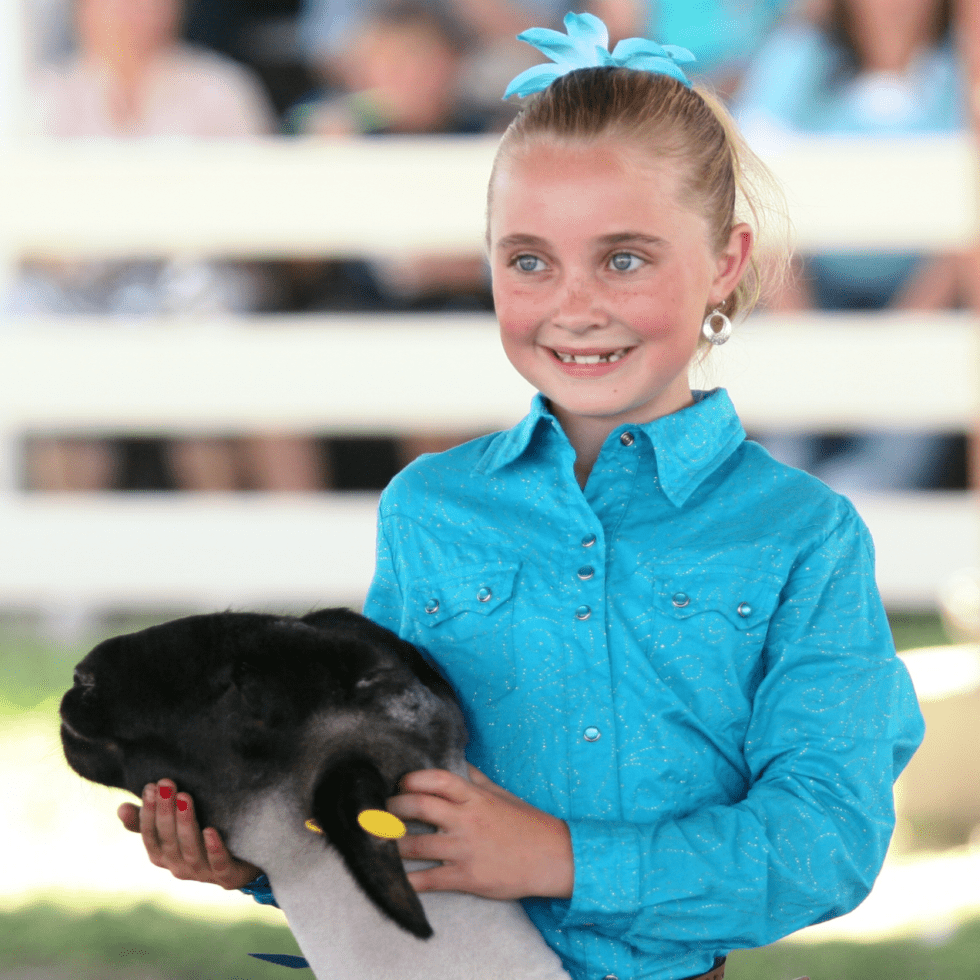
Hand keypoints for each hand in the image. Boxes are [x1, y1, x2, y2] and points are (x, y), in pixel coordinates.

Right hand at [117, 779, 261, 890]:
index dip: (148, 813)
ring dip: (186, 824)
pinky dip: (214, 849)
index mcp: (164, 857)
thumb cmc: (204, 837)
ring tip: (185, 797)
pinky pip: (219, 865)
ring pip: (190, 852)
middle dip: (165, 812)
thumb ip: (151, 819)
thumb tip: (121, 807)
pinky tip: (210, 830)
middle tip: (167, 784)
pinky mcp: (228, 877)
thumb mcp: (177, 826)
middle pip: (168, 841)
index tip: (151, 786)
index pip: (150, 836)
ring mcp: (203, 874)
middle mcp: (180, 868)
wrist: (247, 858)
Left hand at [386, 764, 573, 900]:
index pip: (436, 779)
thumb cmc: (527, 824)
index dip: (412, 779)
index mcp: (475, 797)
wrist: (553, 858)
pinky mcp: (467, 877)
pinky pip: (429, 880)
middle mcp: (466, 820)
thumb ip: (476, 779)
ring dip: (392, 844)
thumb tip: (459, 761)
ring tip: (380, 843)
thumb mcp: (502, 795)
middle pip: (418, 807)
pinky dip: (408, 881)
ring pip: (415, 845)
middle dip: (393, 809)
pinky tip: (396, 880)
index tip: (400, 783)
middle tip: (380, 813)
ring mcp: (465, 849)